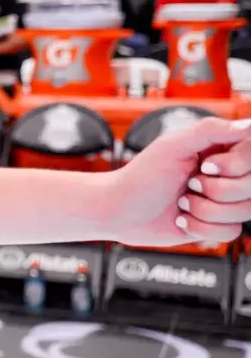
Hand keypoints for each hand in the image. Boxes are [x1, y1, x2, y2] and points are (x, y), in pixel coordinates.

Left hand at [112, 118, 250, 245]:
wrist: (119, 211)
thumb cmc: (141, 176)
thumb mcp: (173, 146)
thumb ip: (211, 131)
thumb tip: (249, 124)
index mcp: (220, 150)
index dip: (234, 165)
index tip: (206, 166)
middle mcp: (226, 175)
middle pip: (250, 186)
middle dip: (214, 190)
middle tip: (189, 183)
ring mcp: (223, 201)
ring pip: (245, 210)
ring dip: (205, 210)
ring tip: (182, 202)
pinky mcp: (216, 225)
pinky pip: (231, 232)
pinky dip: (201, 228)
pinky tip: (183, 219)